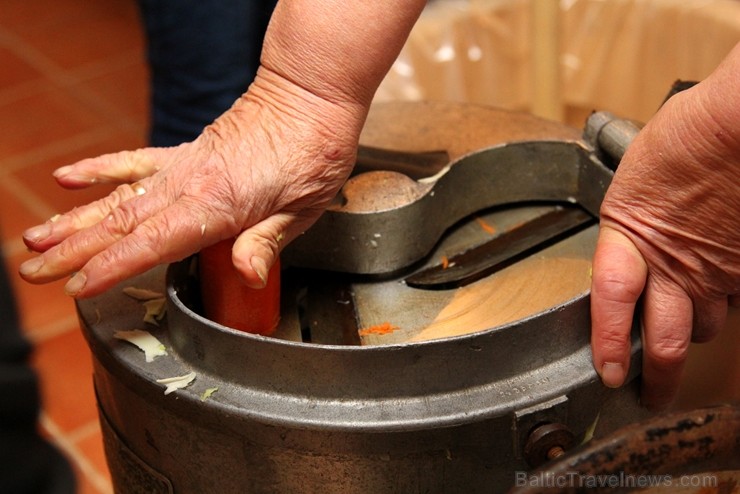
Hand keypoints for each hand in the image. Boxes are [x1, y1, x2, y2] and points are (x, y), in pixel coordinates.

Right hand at [19, 68, 363, 297]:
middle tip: (33, 272)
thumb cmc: (314, 152)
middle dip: (74, 251)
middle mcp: (190, 184)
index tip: (76, 286)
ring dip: (74, 220)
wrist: (309, 97)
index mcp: (218, 204)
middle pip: (122, 223)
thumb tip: (246, 277)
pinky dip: (100, 170)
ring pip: (118, 198)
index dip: (111, 267)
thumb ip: (266, 243)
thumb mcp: (304, 207)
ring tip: (35, 239)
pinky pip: (134, 161)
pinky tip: (67, 178)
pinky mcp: (185, 154)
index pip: (153, 242)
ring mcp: (183, 167)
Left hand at [590, 44, 739, 409]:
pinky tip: (719, 293)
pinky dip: (726, 303)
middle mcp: (675, 265)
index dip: (606, 342)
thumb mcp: (633, 185)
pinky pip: (737, 302)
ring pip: (705, 325)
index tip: (605, 371)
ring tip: (681, 333)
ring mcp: (718, 272)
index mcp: (630, 238)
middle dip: (656, 376)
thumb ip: (628, 226)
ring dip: (692, 332)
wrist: (736, 127)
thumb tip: (629, 242)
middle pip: (665, 341)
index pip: (610, 303)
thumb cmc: (685, 140)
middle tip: (649, 395)